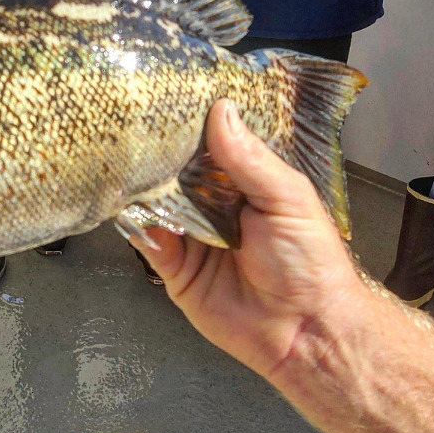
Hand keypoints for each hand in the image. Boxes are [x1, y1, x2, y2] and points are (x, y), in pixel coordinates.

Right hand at [145, 100, 363, 382]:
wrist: (307, 334)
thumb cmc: (311, 263)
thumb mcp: (287, 199)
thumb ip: (250, 159)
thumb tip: (221, 110)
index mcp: (243, 182)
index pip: (208, 144)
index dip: (188, 124)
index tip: (163, 98)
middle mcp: (212, 204)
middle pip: (174, 170)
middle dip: (155, 152)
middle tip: (129, 123)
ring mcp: (190, 234)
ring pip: (154, 201)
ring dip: (140, 185)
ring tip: (122, 159)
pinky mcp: (173, 266)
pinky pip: (146, 239)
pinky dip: (135, 223)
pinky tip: (130, 206)